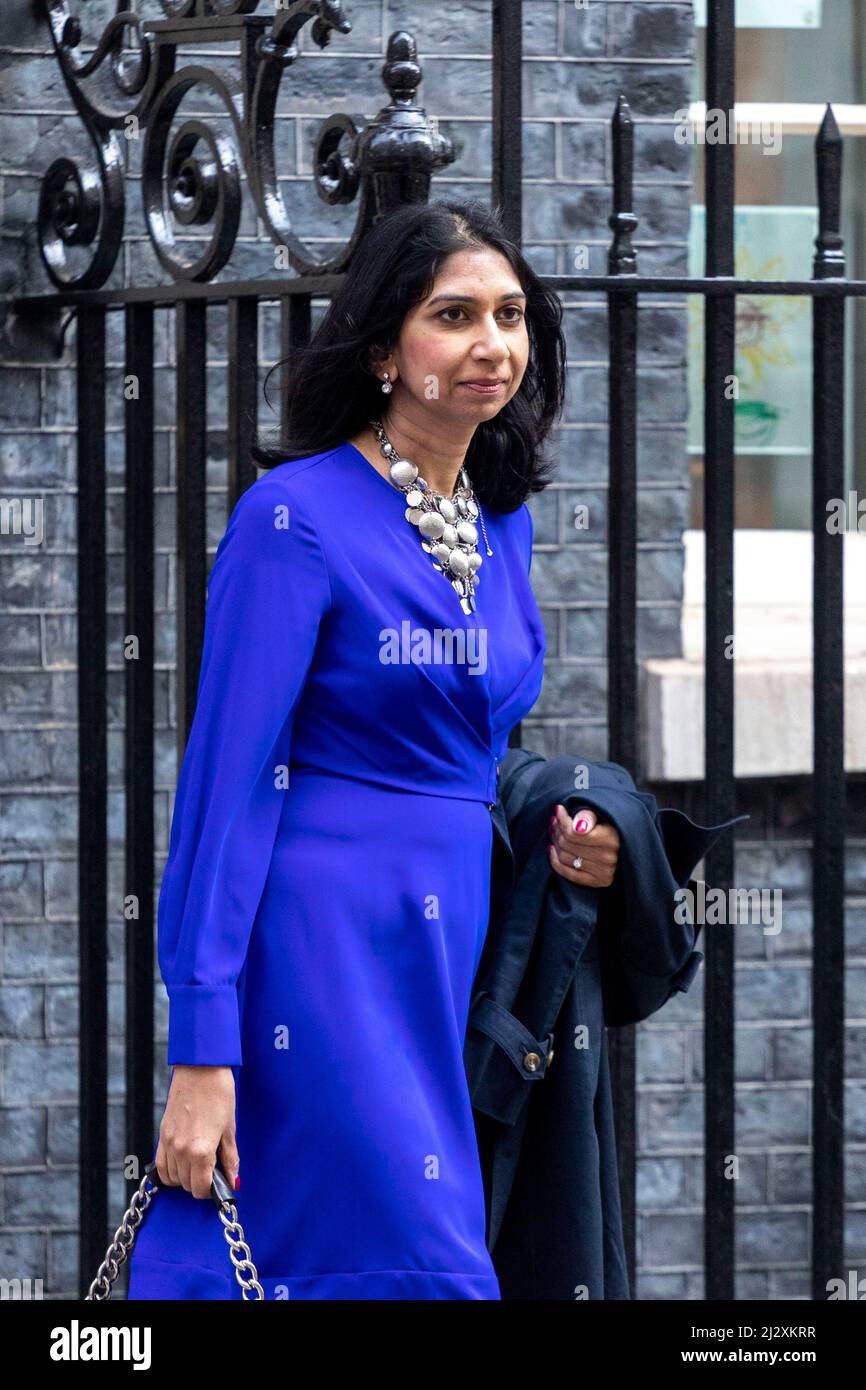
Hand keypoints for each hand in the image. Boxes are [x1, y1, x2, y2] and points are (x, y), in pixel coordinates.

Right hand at [155, 1065, 239, 1198]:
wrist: (200, 1069)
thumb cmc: (219, 1094)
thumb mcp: (229, 1128)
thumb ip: (229, 1159)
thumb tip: (233, 1180)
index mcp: (200, 1150)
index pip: (200, 1188)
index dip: (210, 1191)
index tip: (217, 1185)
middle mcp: (180, 1150)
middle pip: (186, 1185)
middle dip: (199, 1183)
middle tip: (211, 1171)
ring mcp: (168, 1142)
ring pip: (171, 1177)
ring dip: (184, 1177)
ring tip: (198, 1163)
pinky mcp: (162, 1134)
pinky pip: (161, 1164)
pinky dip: (170, 1169)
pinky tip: (183, 1160)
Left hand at [547, 804, 619, 886]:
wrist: (625, 847)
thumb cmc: (610, 827)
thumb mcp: (603, 815)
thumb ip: (588, 816)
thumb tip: (577, 825)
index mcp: (612, 839)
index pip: (573, 832)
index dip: (562, 819)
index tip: (559, 810)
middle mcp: (609, 858)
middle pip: (568, 844)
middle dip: (557, 830)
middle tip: (554, 822)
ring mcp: (603, 872)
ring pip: (565, 857)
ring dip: (555, 844)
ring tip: (554, 833)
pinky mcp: (597, 882)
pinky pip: (568, 874)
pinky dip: (556, 861)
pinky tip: (552, 850)